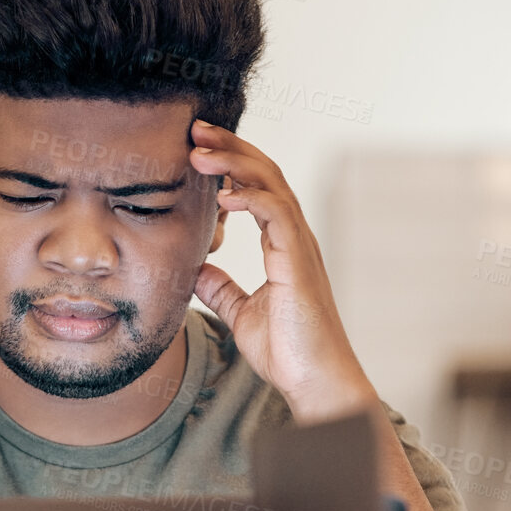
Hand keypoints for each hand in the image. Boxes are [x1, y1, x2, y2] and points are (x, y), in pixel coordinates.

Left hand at [186, 119, 370, 421]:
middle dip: (229, 146)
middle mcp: (294, 237)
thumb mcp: (240, 313)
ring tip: (200, 151)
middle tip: (195, 129)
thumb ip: (221, 287)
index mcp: (282, 244)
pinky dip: (250, 198)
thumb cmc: (287, 351)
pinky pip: (277, 215)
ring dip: (234, 162)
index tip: (195, 148)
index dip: (229, 162)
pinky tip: (223, 194)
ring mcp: (300, 247)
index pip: (256, 187)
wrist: (315, 382)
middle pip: (265, 173)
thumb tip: (195, 268)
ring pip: (271, 184)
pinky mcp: (299, 263)